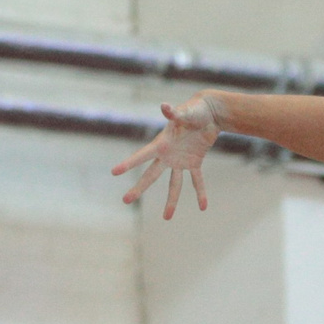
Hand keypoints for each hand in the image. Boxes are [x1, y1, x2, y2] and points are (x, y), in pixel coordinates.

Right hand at [111, 94, 220, 218]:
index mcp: (162, 143)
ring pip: (174, 184)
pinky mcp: (194, 162)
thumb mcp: (185, 112)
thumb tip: (164, 106)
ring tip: (167, 218)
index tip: (114, 172)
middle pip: (151, 175)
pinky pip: (197, 180)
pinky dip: (200, 192)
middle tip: (125, 200)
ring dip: (171, 201)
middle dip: (139, 188)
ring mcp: (180, 160)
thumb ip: (174, 113)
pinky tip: (203, 206)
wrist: (209, 112)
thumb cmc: (195, 110)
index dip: (129, 163)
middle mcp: (168, 155)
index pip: (142, 156)